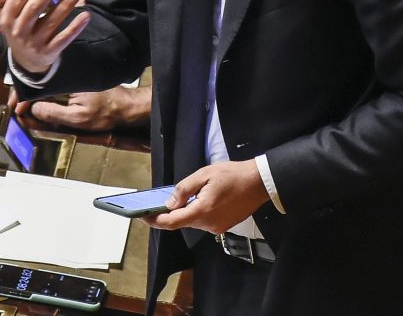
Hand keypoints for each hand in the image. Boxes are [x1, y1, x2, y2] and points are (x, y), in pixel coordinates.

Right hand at [0, 0, 89, 74]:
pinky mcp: (49, 52)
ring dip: (67, 3)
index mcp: (7, 18)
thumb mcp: (6, 13)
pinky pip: (63, 39)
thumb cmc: (17, 28)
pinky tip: (86, 15)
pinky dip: (75, 27)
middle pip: (35, 7)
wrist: (25, 62)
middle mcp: (19, 31)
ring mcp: (34, 43)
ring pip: (52, 20)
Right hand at [28, 85, 151, 130]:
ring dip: (32, 93)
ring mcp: (70, 78)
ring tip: (22, 105)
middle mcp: (66, 75)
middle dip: (24, 93)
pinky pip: (53, 85)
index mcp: (65, 80)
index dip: (24, 98)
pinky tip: (37, 101)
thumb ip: (54, 113)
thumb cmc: (105, 112)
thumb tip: (33, 110)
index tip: (17, 109)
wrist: (125, 107)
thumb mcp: (77, 118)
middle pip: (38, 82)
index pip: (37, 87)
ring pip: (44, 83)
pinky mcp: (74, 81)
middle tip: (15, 107)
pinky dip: (43, 93)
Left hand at [144, 161, 269, 234]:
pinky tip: (200, 199)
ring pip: (193, 221)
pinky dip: (197, 212)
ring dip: (185, 211)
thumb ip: (184, 189)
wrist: (259, 182)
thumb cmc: (233, 174)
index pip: (172, 221)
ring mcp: (217, 227)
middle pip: (182, 222)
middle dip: (170, 213)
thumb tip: (169, 203)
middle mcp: (209, 224)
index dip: (155, 220)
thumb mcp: (204, 174)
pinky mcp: (224, 226)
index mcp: (202, 211)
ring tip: (183, 196)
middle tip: (158, 202)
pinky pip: (204, 221)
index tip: (143, 217)